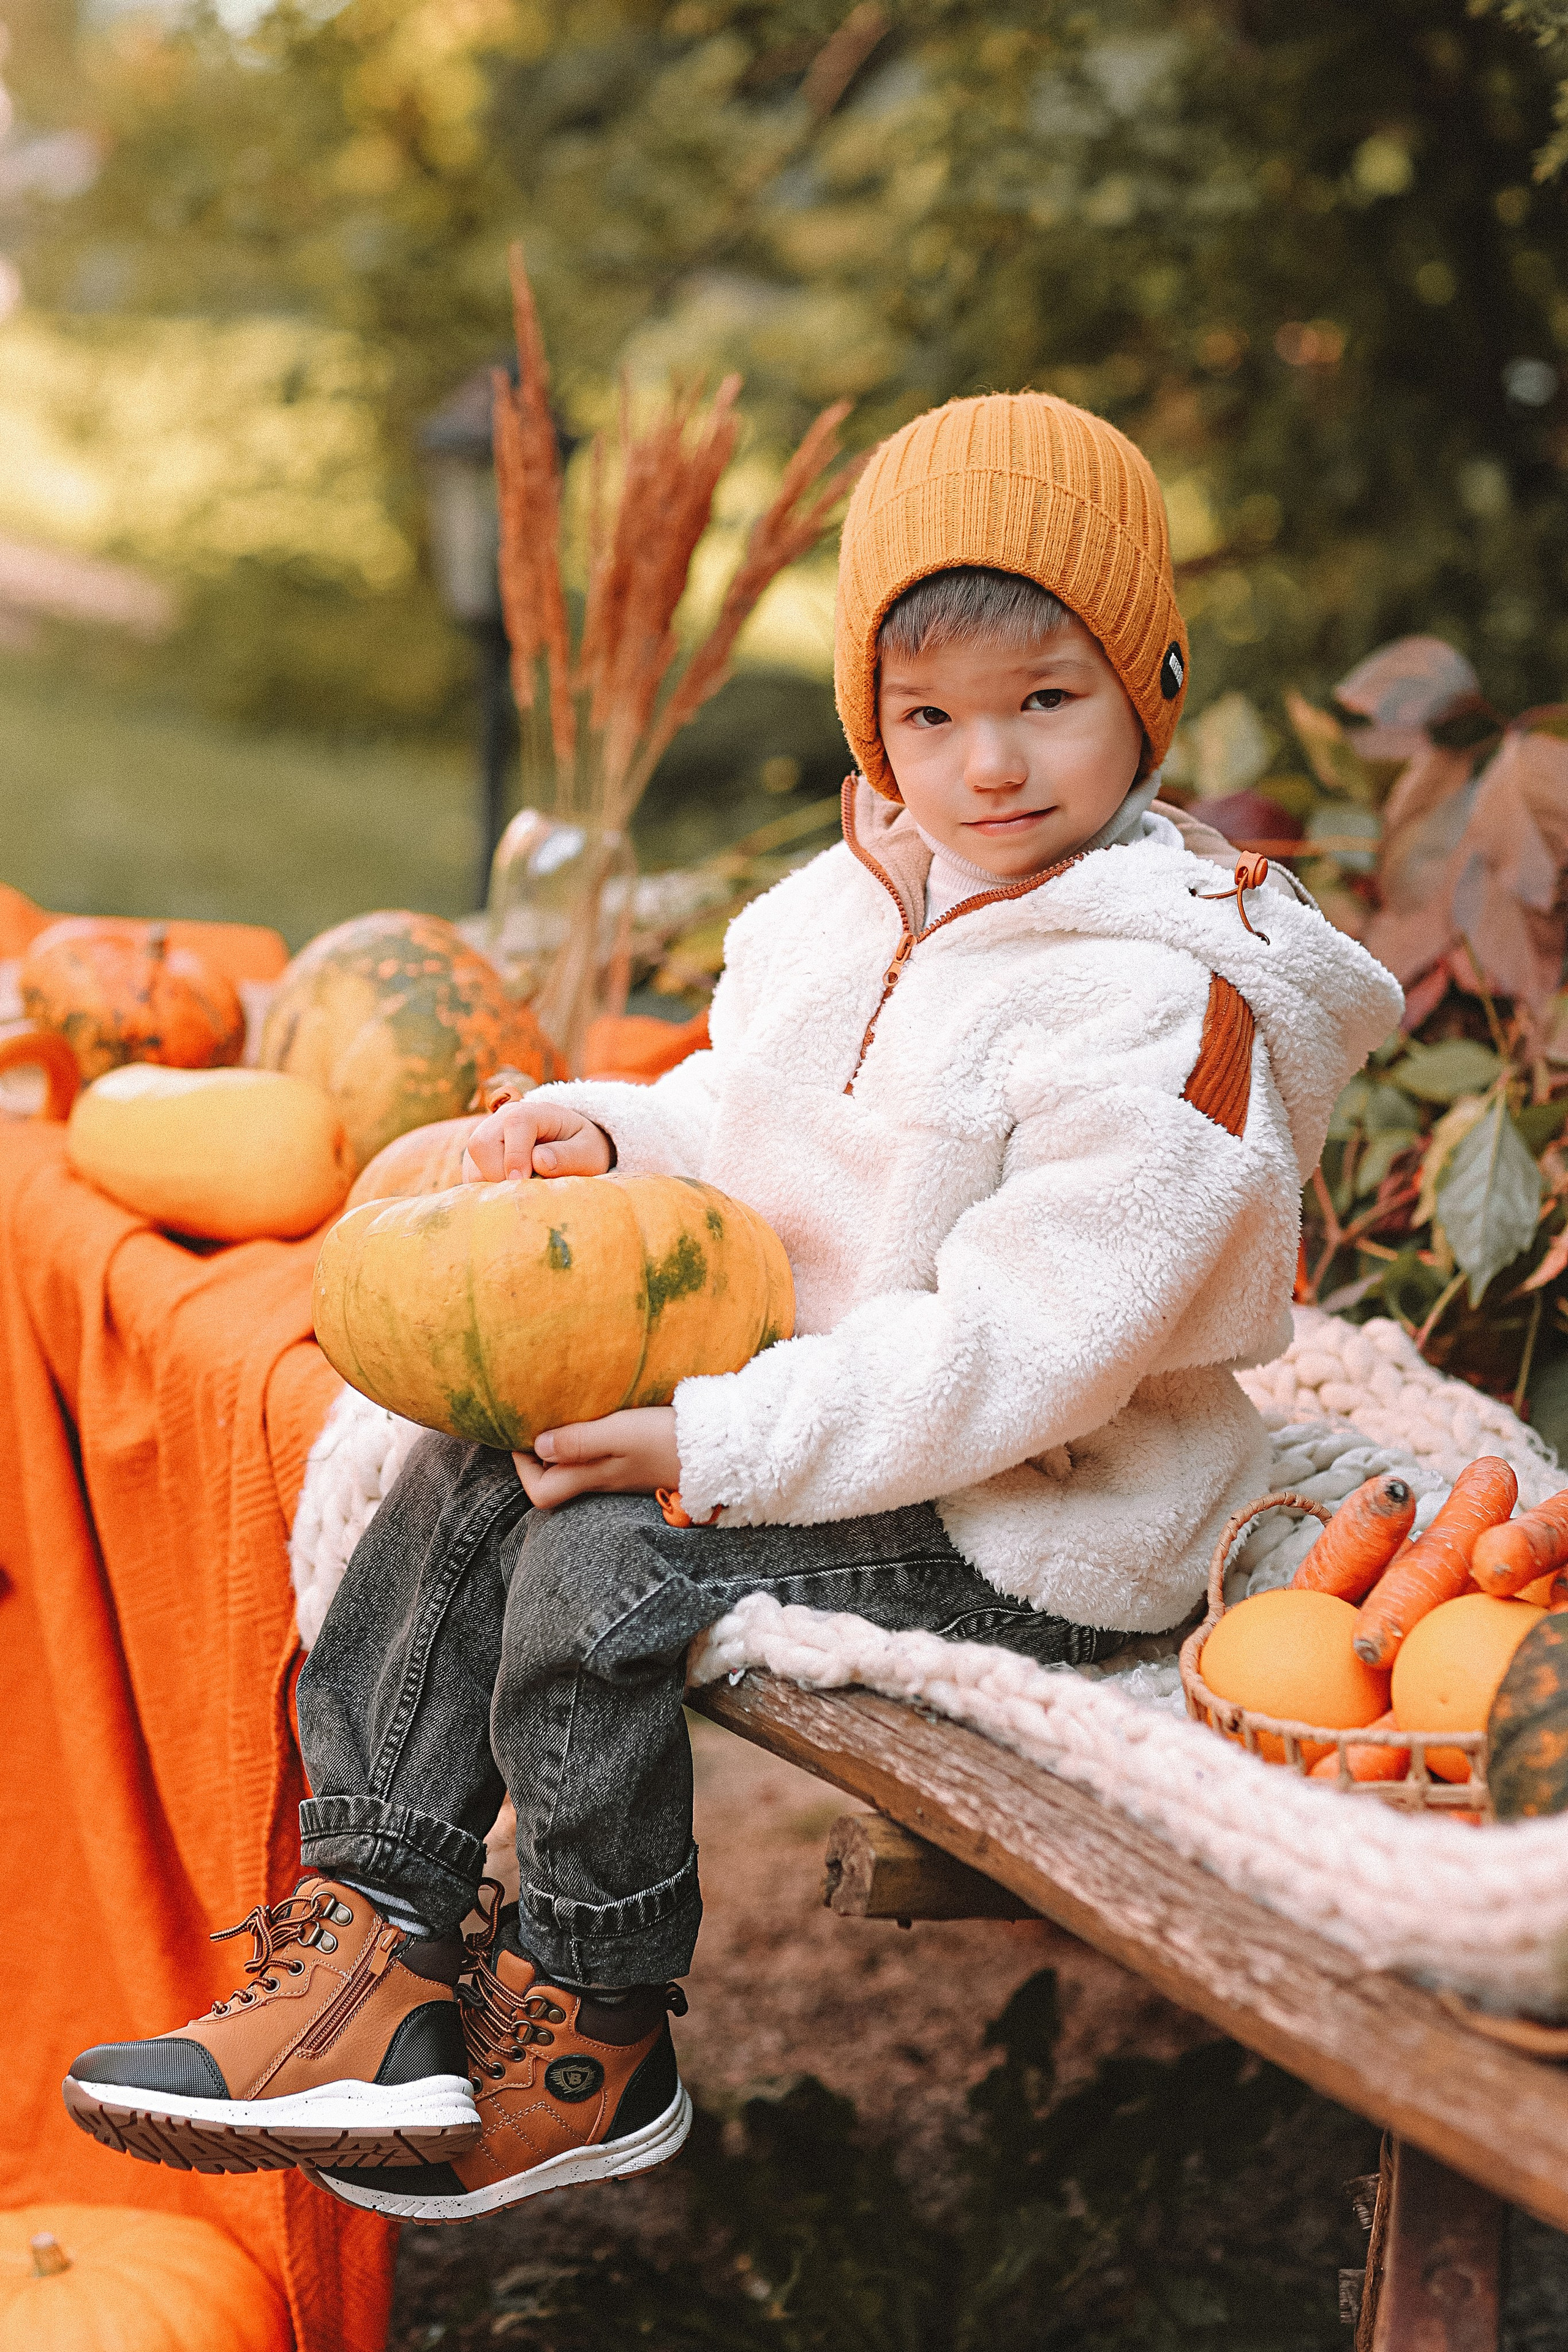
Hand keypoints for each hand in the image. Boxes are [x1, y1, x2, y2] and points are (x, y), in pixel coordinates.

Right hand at [462, 1099, 612, 1182]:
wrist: (569, 1146)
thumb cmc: (581, 1148)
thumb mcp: (588, 1152)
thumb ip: (569, 1156)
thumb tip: (539, 1162)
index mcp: (532, 1111)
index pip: (515, 1124)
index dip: (516, 1155)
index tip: (524, 1181)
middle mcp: (501, 1120)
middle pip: (481, 1144)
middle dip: (499, 1174)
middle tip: (525, 1191)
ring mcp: (485, 1138)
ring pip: (472, 1165)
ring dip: (493, 1186)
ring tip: (523, 1192)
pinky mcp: (477, 1160)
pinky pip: (471, 1179)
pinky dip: (489, 1192)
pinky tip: (512, 1194)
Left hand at [513, 1407, 680, 1510]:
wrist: (718, 1449)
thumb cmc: (666, 1439)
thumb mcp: (619, 1433)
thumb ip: (578, 1440)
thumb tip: (537, 1446)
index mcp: (592, 1477)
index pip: (540, 1493)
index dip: (523, 1468)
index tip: (523, 1435)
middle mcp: (602, 1481)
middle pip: (554, 1482)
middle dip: (537, 1456)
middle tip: (537, 1420)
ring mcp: (619, 1473)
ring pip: (575, 1469)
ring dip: (561, 1446)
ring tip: (561, 1414)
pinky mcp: (635, 1462)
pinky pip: (597, 1458)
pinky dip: (585, 1442)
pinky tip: (594, 1419)